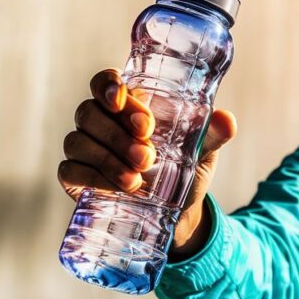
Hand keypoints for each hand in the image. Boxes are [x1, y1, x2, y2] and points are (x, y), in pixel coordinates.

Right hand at [58, 69, 236, 253]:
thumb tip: (227, 121)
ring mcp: (85, 150)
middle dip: (117, 132)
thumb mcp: (203, 151)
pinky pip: (71, 171)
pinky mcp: (76, 179)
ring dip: (107, 159)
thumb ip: (213, 133)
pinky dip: (93, 179)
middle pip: (89, 111)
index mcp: (128, 106)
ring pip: (78, 141)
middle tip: (148, 155)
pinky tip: (118, 189)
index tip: (122, 100)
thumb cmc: (185, 170)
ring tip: (137, 180)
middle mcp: (101, 122)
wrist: (178, 215)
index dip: (108, 86)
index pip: (106, 83)